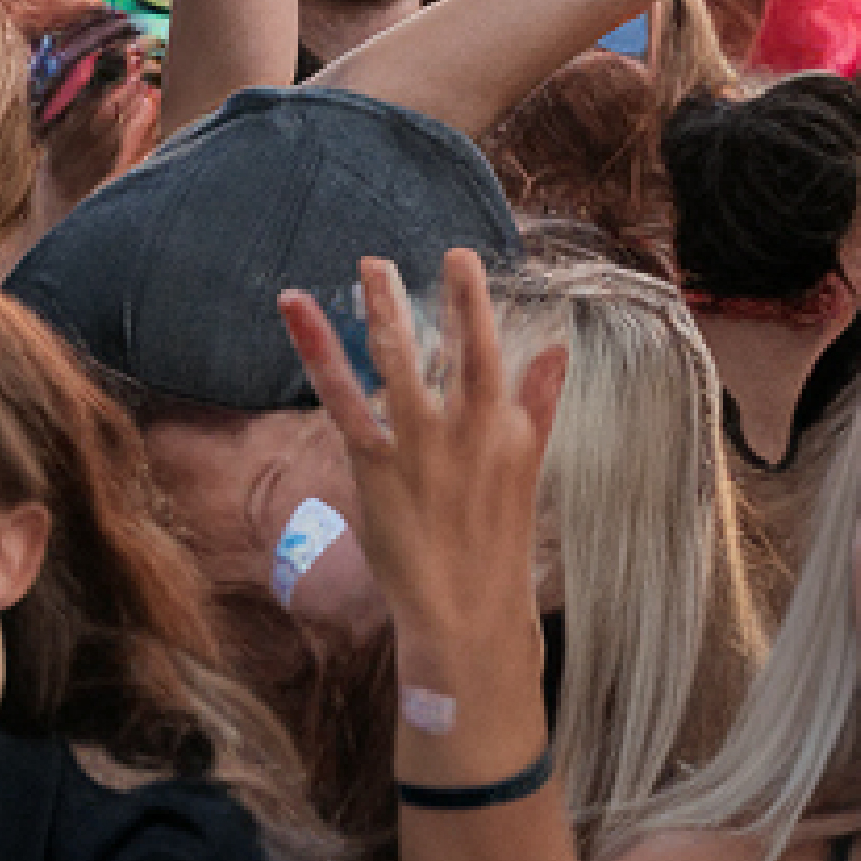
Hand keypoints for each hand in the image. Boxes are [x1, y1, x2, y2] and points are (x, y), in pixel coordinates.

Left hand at [280, 251, 563, 742]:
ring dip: (381, 311)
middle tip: (407, 252)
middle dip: (435, 297)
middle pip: (452, 346)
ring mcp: (420, 446)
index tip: (463, 257)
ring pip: (400, 362)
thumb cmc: (496, 539)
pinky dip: (321, 356)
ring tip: (366, 266)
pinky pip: (346, 402)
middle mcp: (466, 428)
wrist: (467, 608)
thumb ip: (542, 402)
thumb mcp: (528, 467)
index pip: (491, 349)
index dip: (474, 302)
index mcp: (505, 427)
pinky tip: (301, 319)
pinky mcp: (376, 468)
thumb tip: (558, 347)